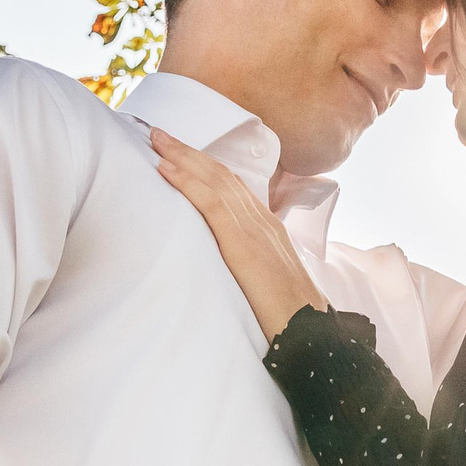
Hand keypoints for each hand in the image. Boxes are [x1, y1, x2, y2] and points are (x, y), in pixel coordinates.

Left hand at [151, 127, 327, 340]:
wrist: (310, 333)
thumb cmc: (291, 316)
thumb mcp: (270, 281)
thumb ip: (252, 264)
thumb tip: (232, 265)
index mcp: (269, 228)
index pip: (234, 185)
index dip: (206, 166)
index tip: (181, 152)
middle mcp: (263, 220)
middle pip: (222, 174)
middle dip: (189, 152)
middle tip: (159, 132)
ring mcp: (254, 228)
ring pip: (214, 180)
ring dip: (182, 157)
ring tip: (156, 140)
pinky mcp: (243, 243)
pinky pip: (211, 203)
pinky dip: (186, 182)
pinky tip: (165, 169)